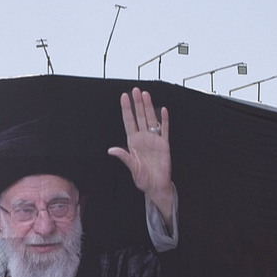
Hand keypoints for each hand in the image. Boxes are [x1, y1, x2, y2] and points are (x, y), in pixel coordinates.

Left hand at [107, 87, 174, 227]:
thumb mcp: (132, 168)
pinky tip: (163, 110)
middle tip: (136, 90)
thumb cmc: (143, 179)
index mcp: (133, 142)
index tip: (124, 97)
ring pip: (151, 119)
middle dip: (137, 103)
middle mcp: (143, 138)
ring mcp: (154, 140)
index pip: (129, 122)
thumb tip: (111, 150)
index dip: (126, 109)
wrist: (156, 186)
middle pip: (140, 117)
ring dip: (149, 107)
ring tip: (146, 95)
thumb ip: (123, 157)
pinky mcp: (164, 144)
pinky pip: (165, 130)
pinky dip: (164, 120)